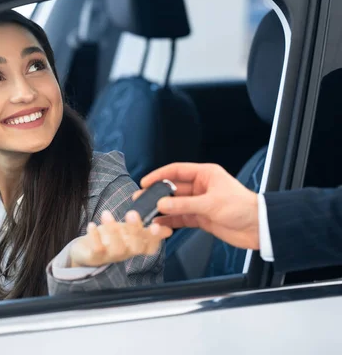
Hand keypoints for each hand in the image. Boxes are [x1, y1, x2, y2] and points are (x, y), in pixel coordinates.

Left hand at [68, 210, 172, 267]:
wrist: (86, 253)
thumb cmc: (111, 241)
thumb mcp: (129, 235)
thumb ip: (147, 232)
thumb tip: (168, 230)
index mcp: (134, 247)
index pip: (149, 245)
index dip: (154, 238)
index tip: (156, 225)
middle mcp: (124, 253)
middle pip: (135, 247)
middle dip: (135, 230)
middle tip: (132, 213)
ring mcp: (110, 256)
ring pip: (117, 248)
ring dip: (113, 229)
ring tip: (106, 214)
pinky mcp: (94, 256)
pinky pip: (97, 249)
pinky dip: (95, 236)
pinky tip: (92, 225)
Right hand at [138, 163, 259, 249]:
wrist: (259, 228)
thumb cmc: (242, 208)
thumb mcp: (210, 203)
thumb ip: (184, 204)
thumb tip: (162, 204)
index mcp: (205, 175)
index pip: (176, 171)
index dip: (159, 175)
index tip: (145, 182)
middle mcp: (201, 187)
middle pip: (173, 188)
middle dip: (157, 194)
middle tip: (141, 199)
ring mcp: (200, 203)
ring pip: (175, 204)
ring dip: (162, 209)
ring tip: (146, 213)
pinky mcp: (201, 218)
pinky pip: (181, 218)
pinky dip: (170, 221)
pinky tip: (160, 224)